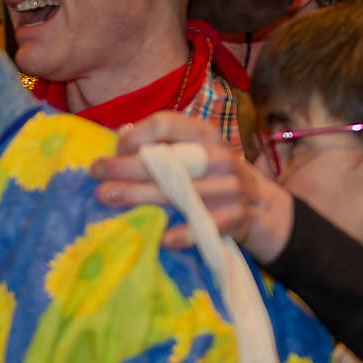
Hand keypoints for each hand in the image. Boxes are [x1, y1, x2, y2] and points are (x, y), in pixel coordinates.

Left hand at [91, 113, 295, 260]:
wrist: (265, 208)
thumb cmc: (216, 178)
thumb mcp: (199, 152)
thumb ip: (167, 144)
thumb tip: (120, 135)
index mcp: (207, 136)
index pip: (167, 125)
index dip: (137, 135)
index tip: (115, 148)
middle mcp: (220, 158)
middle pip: (169, 159)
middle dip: (127, 166)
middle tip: (97, 173)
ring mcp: (231, 189)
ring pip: (180, 192)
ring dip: (140, 196)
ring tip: (107, 197)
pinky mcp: (237, 218)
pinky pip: (203, 227)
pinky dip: (181, 233)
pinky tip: (159, 237)